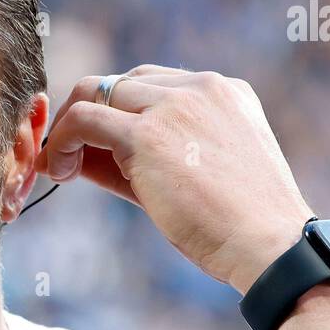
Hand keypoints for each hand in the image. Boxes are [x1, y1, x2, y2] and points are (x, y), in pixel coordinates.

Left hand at [34, 66, 314, 293]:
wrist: (269, 246)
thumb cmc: (238, 225)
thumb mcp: (196, 174)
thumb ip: (145, 155)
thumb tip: (82, 154)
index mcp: (223, 92)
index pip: (152, 85)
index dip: (119, 115)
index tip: (100, 149)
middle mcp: (201, 87)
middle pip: (122, 83)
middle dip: (90, 113)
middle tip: (71, 155)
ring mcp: (174, 105)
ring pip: (96, 90)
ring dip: (70, 125)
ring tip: (62, 166)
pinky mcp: (147, 134)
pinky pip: (83, 118)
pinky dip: (62, 140)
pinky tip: (60, 170)